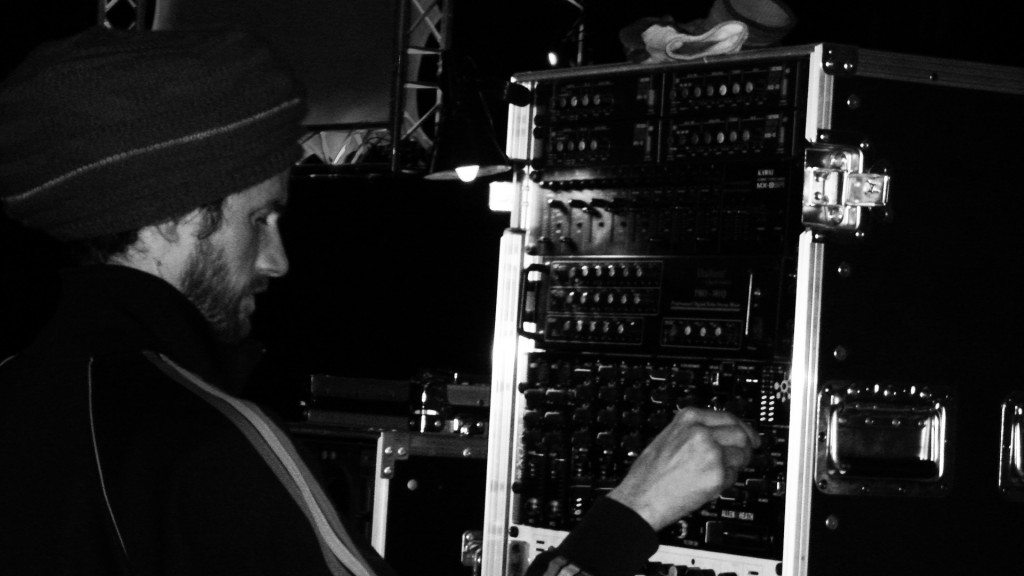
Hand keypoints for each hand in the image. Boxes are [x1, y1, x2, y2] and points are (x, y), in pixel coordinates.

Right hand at [606, 407, 760, 530]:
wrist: (641, 497)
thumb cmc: (649, 473)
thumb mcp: (668, 437)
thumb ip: (694, 431)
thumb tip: (722, 434)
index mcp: (688, 419)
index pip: (728, 417)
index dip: (743, 428)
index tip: (749, 436)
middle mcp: (701, 432)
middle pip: (741, 434)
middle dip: (746, 446)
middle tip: (744, 456)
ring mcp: (711, 452)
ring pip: (741, 455)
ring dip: (736, 466)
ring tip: (718, 474)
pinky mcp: (717, 475)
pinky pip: (733, 476)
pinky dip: (726, 482)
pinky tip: (708, 484)